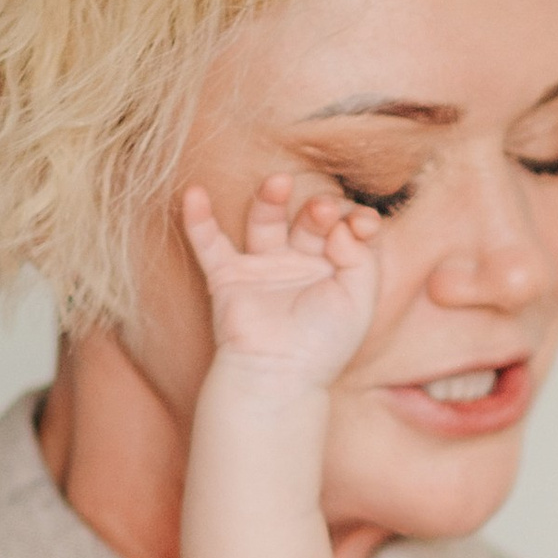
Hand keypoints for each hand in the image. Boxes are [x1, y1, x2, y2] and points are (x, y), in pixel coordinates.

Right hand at [182, 173, 379, 386]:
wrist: (279, 376)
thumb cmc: (323, 345)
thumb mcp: (359, 300)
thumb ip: (362, 257)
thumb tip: (345, 222)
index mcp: (335, 272)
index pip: (346, 231)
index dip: (355, 220)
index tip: (363, 223)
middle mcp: (300, 265)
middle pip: (309, 221)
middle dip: (318, 211)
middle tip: (322, 210)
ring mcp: (263, 269)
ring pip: (265, 221)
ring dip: (270, 199)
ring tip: (279, 182)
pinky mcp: (229, 278)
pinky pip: (209, 244)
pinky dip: (198, 220)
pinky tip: (194, 194)